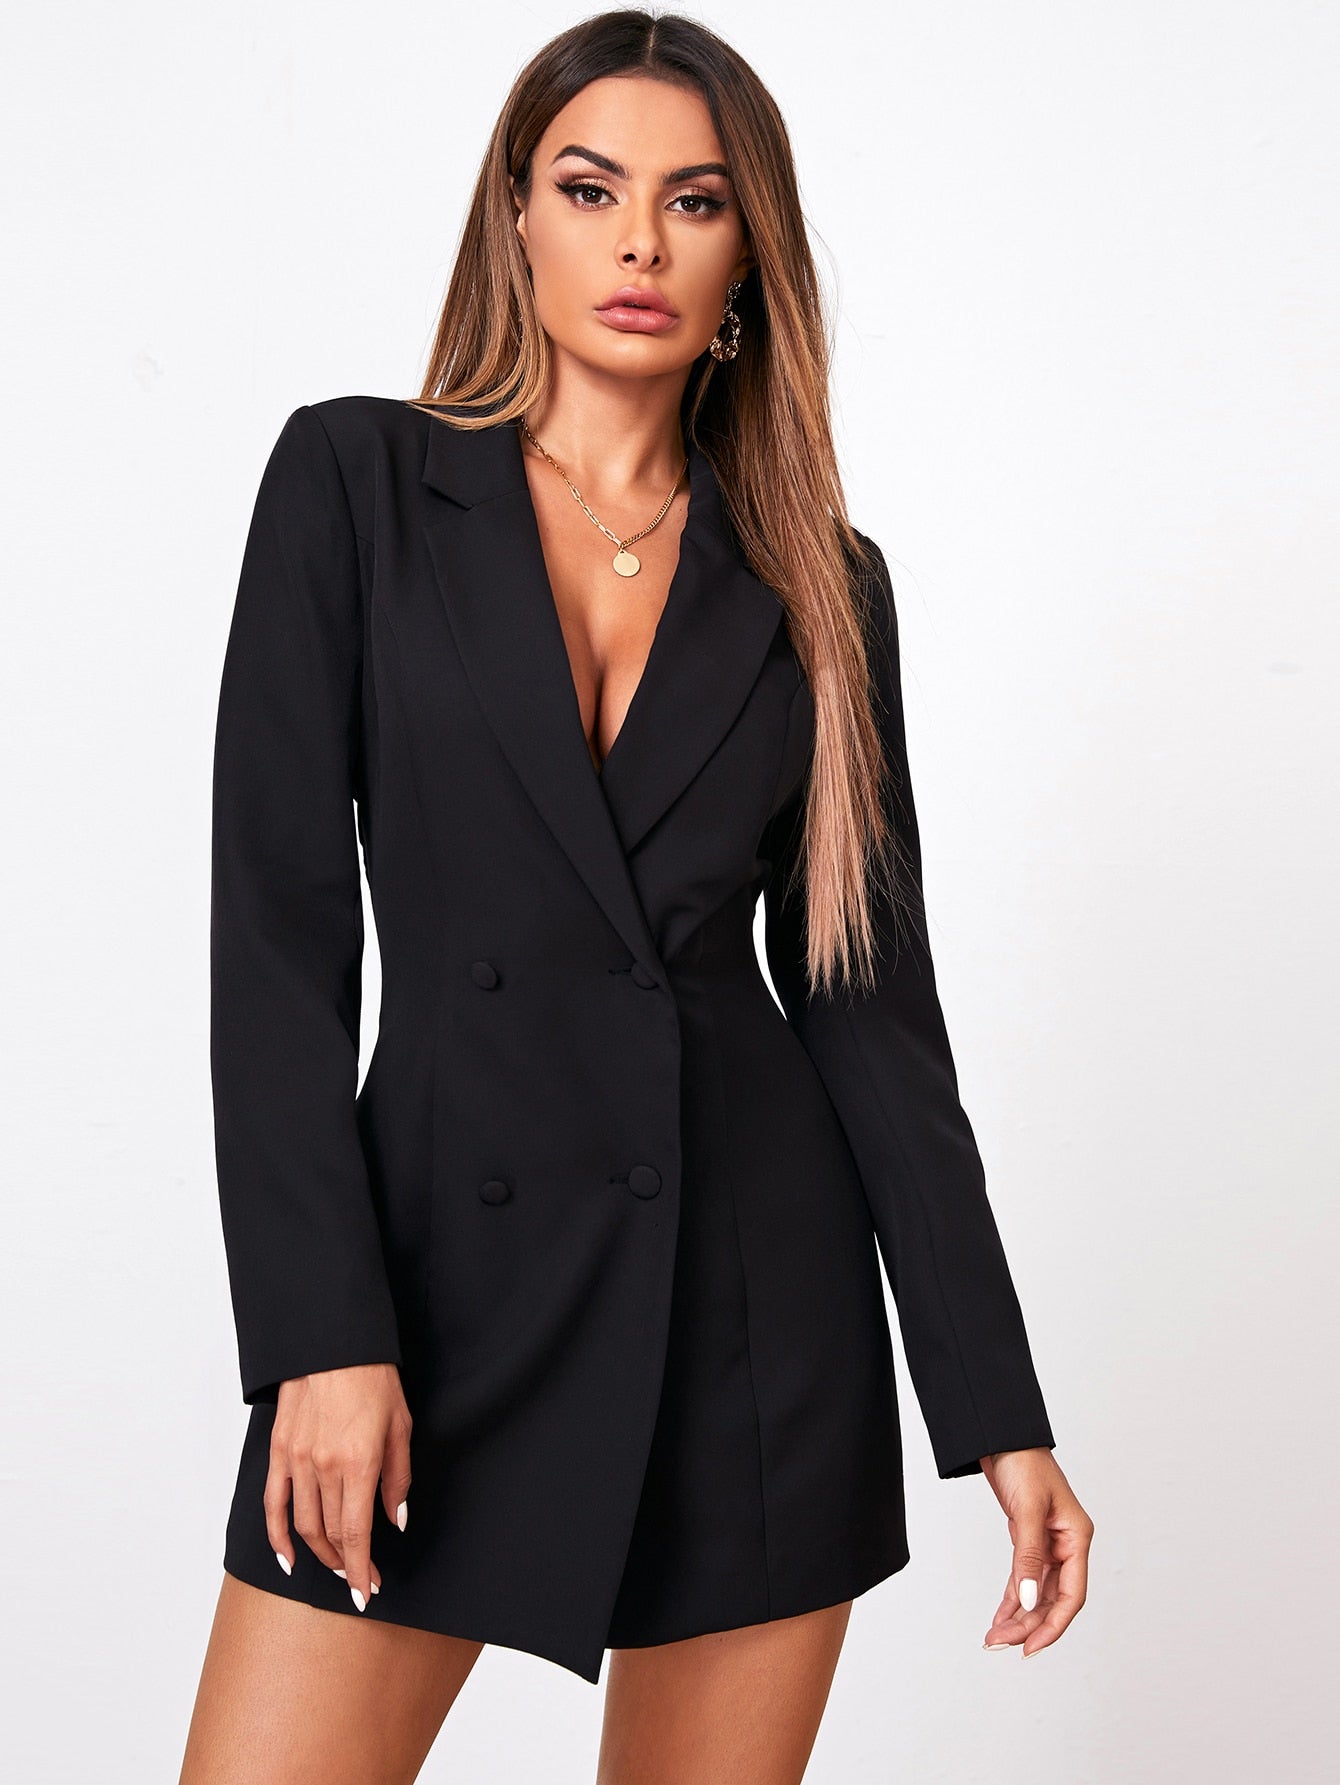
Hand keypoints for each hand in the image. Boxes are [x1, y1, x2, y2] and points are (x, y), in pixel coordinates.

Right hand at [265, 1363, 412, 1611]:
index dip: (361, 1568)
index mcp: (358, 1462)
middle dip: (345, 1563)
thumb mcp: (401, 1426)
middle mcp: (323, 1466)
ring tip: (335, 1566)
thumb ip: (398, 1479)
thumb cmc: (373, 1378)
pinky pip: (273, 1503)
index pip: (355, 1533)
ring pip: (303, 1524)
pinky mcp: (279, 1450)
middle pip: (329, 1533)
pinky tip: (287, 1557)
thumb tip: (396, 1520)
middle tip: (359, 1579)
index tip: (368, 1590)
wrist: (334, 1343)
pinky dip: (277, 1535)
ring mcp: (296, 1459)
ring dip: (319, 1553)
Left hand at [978, 1448, 1091, 1656]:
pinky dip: (1013, 1598)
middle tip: (1000, 1642)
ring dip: (1018, 1615)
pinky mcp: (1029, 1539)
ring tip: (995, 1636)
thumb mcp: (1026, 1510)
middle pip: (1053, 1599)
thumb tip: (1029, 1602)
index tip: (1031, 1648)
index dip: (1054, 1625)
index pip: (1072, 1595)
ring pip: (1037, 1592)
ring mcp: (1048, 1543)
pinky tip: (1001, 1616)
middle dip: (1029, 1624)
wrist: (1002, 1435)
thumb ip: (1028, 1557)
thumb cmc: (1023, 1462)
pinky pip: (1025, 1578)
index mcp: (1077, 1537)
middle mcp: (1066, 1544)